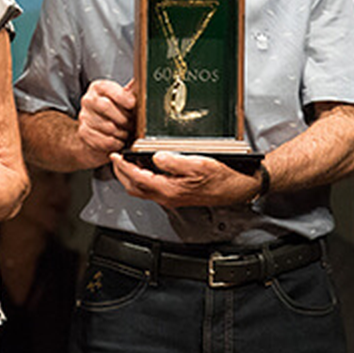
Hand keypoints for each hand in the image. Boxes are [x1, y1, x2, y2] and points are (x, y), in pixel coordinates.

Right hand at [78, 79, 136, 161]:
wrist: (98, 131)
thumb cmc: (115, 112)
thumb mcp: (123, 99)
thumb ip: (132, 91)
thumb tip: (145, 81)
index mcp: (98, 87)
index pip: (108, 88)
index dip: (123, 97)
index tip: (133, 104)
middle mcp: (88, 100)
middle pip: (106, 106)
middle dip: (123, 118)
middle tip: (132, 124)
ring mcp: (84, 117)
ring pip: (107, 126)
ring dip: (122, 132)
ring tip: (126, 133)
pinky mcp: (84, 133)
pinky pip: (104, 140)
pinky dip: (115, 142)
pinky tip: (119, 140)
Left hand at [110, 150, 261, 207]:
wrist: (238, 189)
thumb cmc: (223, 177)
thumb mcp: (201, 164)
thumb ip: (176, 161)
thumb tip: (157, 156)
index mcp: (170, 189)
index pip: (138, 178)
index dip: (123, 166)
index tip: (115, 155)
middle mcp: (168, 196)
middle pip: (134, 188)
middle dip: (121, 173)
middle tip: (115, 158)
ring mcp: (171, 197)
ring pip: (141, 190)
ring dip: (130, 177)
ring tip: (125, 161)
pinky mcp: (176, 195)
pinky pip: (151, 189)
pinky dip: (141, 179)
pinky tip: (144, 167)